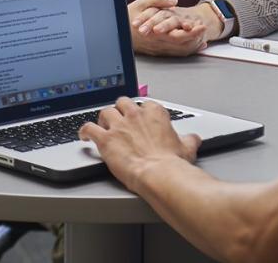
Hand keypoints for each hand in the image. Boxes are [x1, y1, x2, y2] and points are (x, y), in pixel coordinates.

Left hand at [78, 97, 201, 192]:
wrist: (159, 174)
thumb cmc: (172, 162)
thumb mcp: (187, 147)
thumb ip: (189, 139)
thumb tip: (194, 138)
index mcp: (154, 112)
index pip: (144, 104)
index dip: (140, 112)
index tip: (139, 119)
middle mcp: (135, 114)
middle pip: (122, 103)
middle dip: (120, 110)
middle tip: (120, 121)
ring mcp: (118, 125)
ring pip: (105, 112)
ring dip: (103, 119)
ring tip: (103, 126)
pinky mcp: (105, 139)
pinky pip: (89, 128)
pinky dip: (84, 131)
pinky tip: (83, 136)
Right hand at [127, 0, 208, 56]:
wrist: (115, 33)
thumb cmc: (127, 17)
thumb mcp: (141, 3)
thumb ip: (158, 0)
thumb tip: (173, 1)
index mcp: (156, 33)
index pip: (179, 35)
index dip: (192, 32)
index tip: (201, 26)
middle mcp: (158, 43)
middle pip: (182, 45)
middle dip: (197, 38)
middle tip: (205, 30)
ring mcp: (158, 49)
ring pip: (180, 51)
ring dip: (193, 45)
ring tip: (202, 37)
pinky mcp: (157, 51)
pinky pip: (175, 53)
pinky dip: (186, 49)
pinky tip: (193, 45)